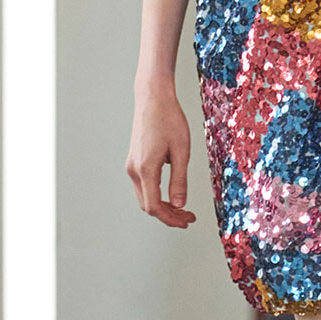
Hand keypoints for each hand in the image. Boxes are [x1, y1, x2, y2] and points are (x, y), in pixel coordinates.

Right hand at [127, 83, 196, 227]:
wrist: (153, 98)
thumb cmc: (169, 120)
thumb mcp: (181, 151)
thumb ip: (179, 180)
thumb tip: (180, 205)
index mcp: (145, 169)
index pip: (154, 207)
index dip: (171, 219)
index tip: (187, 221)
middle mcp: (134, 170)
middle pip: (148, 205)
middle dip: (168, 215)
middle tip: (188, 217)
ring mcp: (132, 165)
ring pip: (145, 197)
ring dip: (163, 206)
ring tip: (183, 209)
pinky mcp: (134, 160)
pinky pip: (143, 186)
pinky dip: (156, 195)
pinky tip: (171, 194)